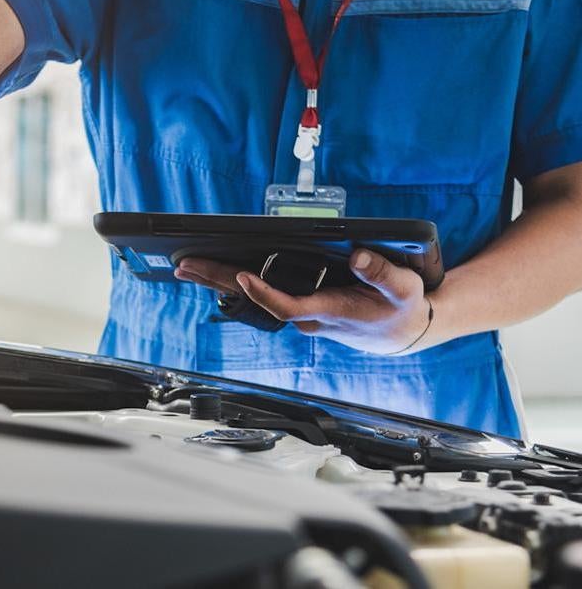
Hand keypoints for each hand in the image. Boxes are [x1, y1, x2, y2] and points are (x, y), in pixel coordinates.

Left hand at [175, 250, 433, 354]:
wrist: (403, 332)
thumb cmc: (403, 307)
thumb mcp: (404, 287)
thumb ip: (381, 273)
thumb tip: (358, 257)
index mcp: (330, 311)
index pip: (287, 306)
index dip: (264, 294)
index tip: (243, 276)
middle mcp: (308, 317)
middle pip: (256, 302)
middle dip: (220, 282)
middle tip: (186, 265)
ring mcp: (301, 314)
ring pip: (253, 299)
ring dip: (219, 282)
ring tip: (186, 266)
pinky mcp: (299, 308)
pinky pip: (261, 294)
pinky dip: (235, 283)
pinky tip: (213, 274)